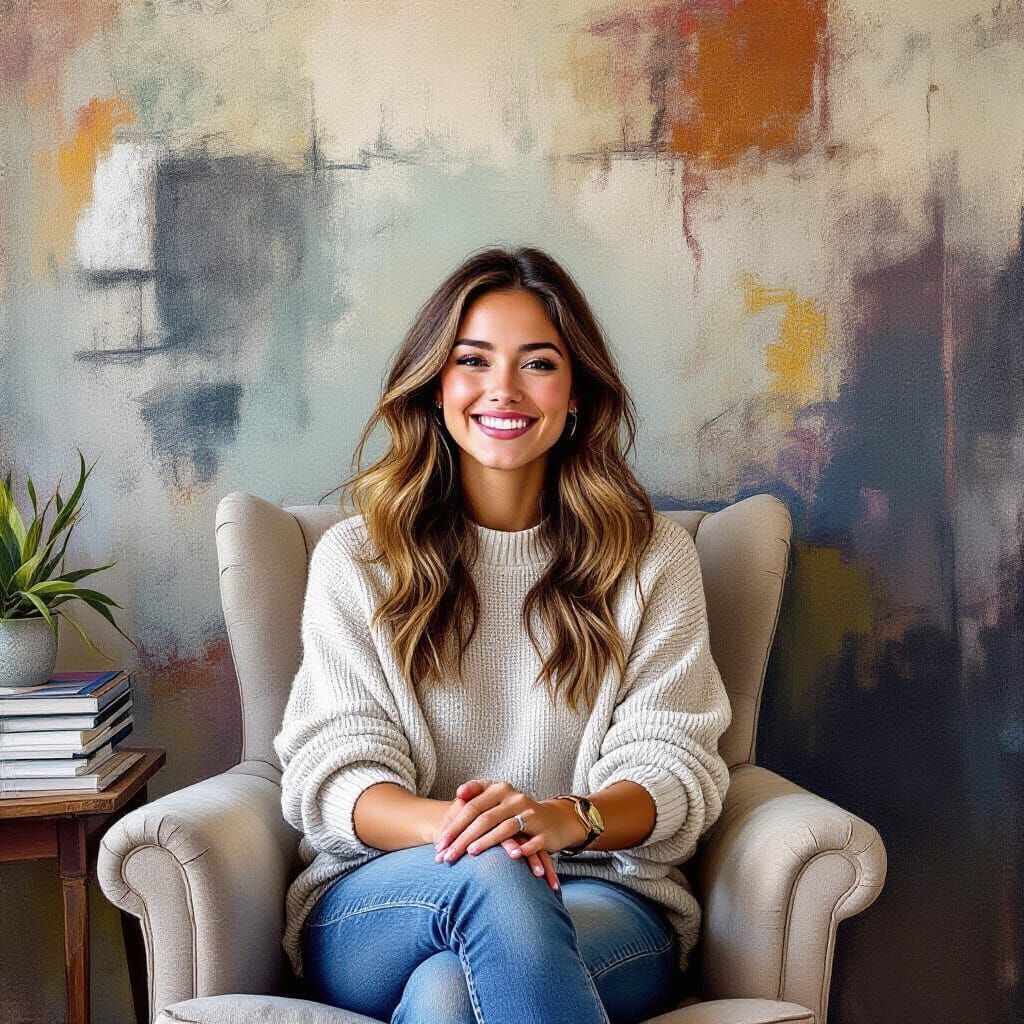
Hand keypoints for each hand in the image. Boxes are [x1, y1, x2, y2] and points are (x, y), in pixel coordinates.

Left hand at [433, 779, 580, 886]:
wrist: (553, 819)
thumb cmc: (515, 810)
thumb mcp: (497, 796)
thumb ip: (476, 792)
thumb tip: (458, 794)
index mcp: (500, 789)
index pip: (472, 807)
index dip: (455, 825)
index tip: (440, 844)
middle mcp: (515, 799)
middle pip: (484, 819)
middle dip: (463, 839)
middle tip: (446, 857)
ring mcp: (531, 814)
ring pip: (505, 828)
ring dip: (487, 842)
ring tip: (470, 854)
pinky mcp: (545, 832)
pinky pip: (532, 841)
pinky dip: (522, 849)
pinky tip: (510, 857)